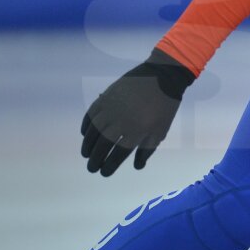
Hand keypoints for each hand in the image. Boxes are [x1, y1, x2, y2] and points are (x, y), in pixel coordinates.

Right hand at [80, 49, 194, 175]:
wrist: (162, 76)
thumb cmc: (164, 106)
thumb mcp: (161, 130)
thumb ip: (148, 149)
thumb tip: (137, 166)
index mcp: (138, 131)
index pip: (118, 154)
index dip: (110, 165)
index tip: (104, 173)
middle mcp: (122, 121)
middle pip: (103, 145)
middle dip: (96, 159)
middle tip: (91, 168)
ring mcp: (112, 108)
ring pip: (94, 131)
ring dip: (88, 145)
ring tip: (86, 154)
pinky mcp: (106, 97)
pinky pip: (91, 114)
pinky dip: (86, 126)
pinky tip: (85, 135)